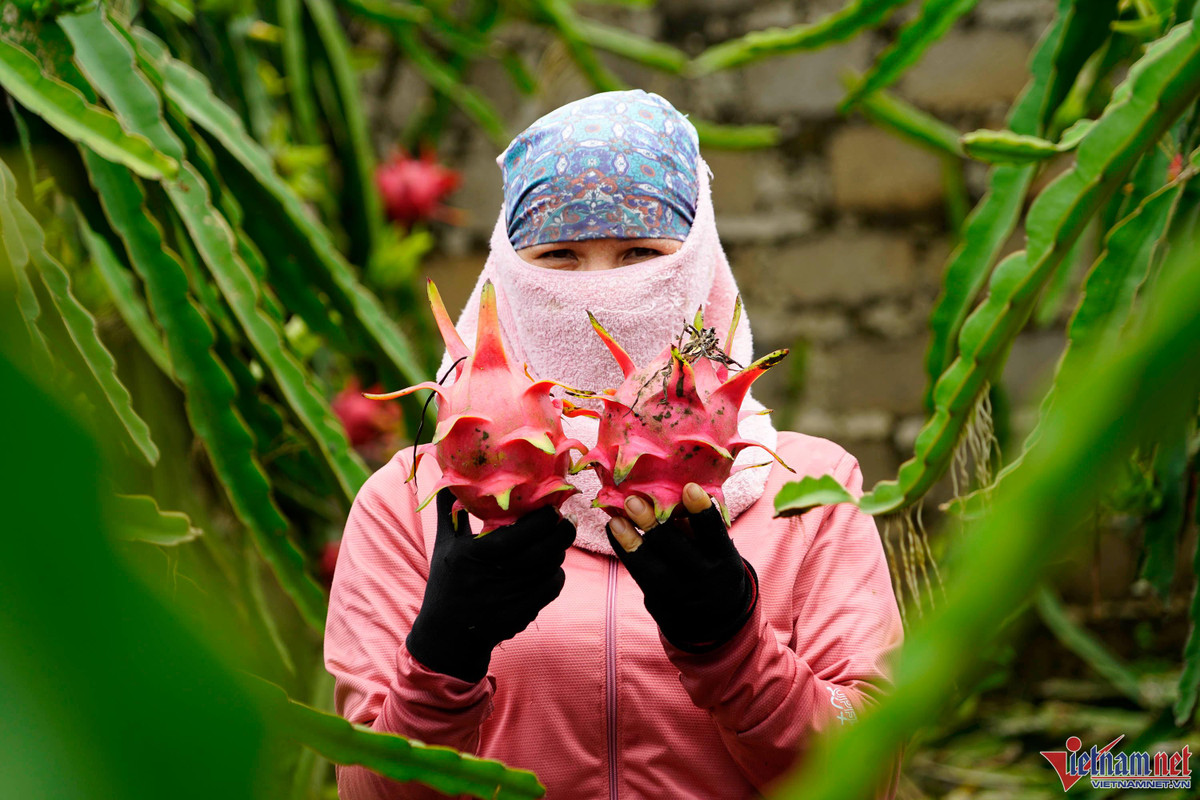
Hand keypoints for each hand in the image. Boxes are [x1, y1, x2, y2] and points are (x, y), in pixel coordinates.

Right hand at [406, 489, 575, 681]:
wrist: (448, 635)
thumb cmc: (447, 582)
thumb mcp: (444, 546)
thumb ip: (449, 511)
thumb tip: (450, 477)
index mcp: (473, 555)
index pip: (517, 534)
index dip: (541, 519)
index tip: (551, 508)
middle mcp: (492, 576)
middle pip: (541, 551)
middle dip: (562, 532)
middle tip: (567, 520)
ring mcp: (508, 597)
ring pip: (550, 567)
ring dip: (558, 552)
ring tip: (557, 540)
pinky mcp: (521, 613)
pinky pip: (551, 588)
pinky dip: (556, 574)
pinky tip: (551, 566)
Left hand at [606, 483, 757, 653]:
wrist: (715, 623)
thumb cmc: (713, 568)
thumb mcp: (717, 550)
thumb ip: (697, 525)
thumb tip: (671, 490)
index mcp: (725, 560)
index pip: (714, 533)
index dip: (702, 511)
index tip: (689, 487)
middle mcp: (704, 578)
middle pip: (678, 551)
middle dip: (655, 525)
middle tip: (633, 501)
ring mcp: (681, 594)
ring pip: (654, 569)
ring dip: (632, 543)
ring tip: (615, 520)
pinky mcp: (660, 603)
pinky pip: (639, 576)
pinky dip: (624, 552)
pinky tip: (613, 531)